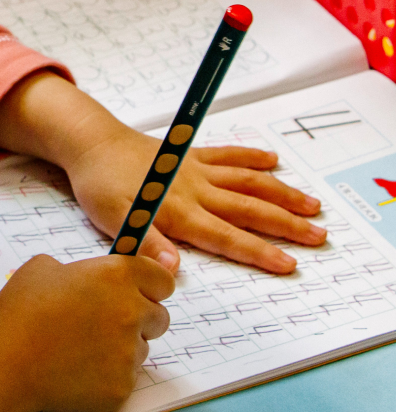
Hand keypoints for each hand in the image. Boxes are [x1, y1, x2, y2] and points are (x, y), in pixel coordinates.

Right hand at [0, 252, 172, 411]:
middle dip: (140, 318)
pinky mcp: (121, 388)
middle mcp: (132, 311)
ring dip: (123, 348)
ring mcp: (129, 353)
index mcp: (118, 275)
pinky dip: (108, 377)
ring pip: (143, 349)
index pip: (164, 280)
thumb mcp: (46, 266)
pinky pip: (125, 378)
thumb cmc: (20, 308)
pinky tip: (78, 372)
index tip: (139, 292)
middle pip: (160, 317)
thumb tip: (93, 282)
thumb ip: (84, 270)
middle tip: (106, 323)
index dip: (151, 286)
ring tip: (83, 349)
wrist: (2, 362)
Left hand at [69, 124, 326, 274]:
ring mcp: (195, 169)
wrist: (92, 143)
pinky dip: (251, 156)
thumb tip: (172, 268)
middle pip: (248, 208)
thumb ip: (145, 243)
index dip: (258, 252)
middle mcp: (194, 190)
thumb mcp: (114, 220)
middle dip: (285, 224)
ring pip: (247, 181)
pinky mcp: (190, 154)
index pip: (226, 237)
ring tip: (311, 204)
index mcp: (178, 211)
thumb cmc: (100, 185)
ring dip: (280, 192)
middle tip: (319, 236)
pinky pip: (228, 154)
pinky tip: (273, 160)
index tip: (289, 264)